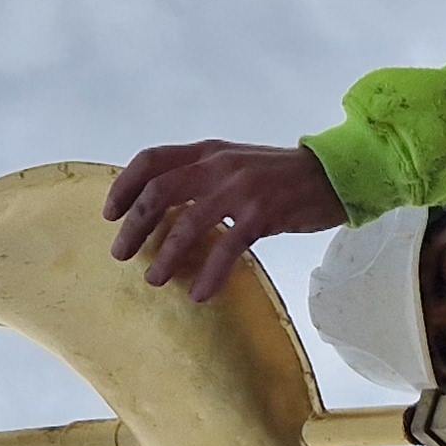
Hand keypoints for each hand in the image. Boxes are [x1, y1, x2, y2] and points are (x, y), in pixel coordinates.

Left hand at [104, 141, 345, 302]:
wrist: (335, 175)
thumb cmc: (284, 176)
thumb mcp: (237, 164)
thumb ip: (204, 175)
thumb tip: (165, 207)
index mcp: (208, 151)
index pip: (151, 160)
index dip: (124, 186)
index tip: (110, 214)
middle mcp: (219, 165)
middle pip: (158, 192)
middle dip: (134, 226)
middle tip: (121, 253)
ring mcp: (240, 188)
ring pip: (186, 225)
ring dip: (165, 255)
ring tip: (155, 279)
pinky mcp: (263, 214)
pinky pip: (226, 248)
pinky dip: (210, 274)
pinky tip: (201, 294)